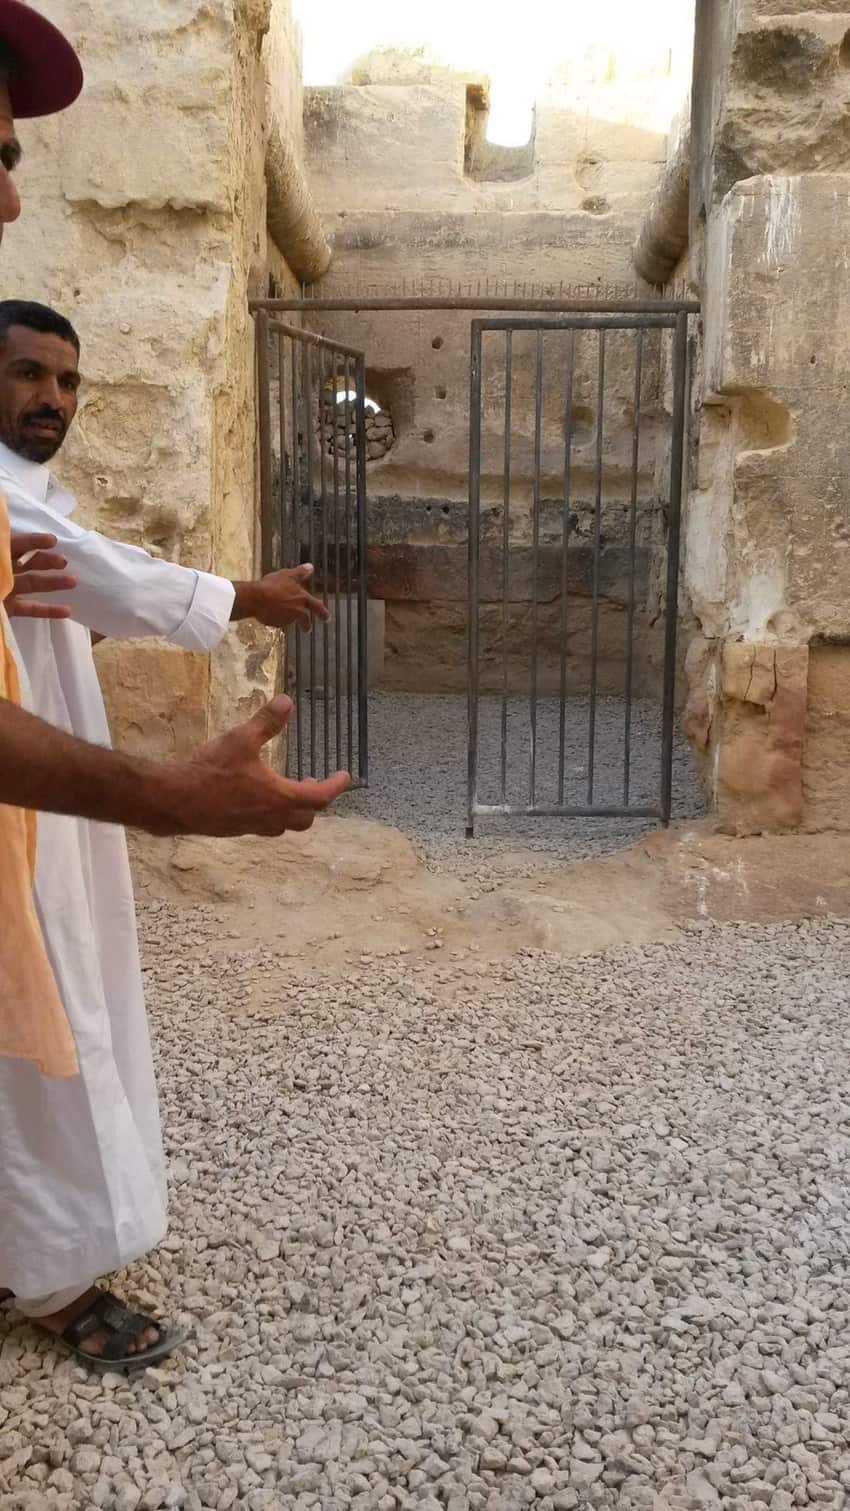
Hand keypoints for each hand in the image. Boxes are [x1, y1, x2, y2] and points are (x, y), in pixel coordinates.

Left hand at [7, 532, 76, 619]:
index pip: (17, 544)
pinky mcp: (10, 609)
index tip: (53, 541)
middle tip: (64, 562)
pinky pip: (30, 608)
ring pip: (33, 584)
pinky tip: (66, 610)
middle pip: (29, 562)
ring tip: (73, 582)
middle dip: (47, 561)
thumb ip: (3, 553)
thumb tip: (10, 540)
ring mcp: (7, 589)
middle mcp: (4, 570)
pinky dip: (48, 610)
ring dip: (54, 583)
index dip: (34, 541)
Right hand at [158, 694, 349, 835]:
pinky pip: (264, 826)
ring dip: (294, 811)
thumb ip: (266, 721)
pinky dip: (272, 814)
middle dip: (315, 801)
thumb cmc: (212, 771)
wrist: (177, 801)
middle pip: (306, 817)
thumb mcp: (241, 739)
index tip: (344, 776)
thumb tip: (287, 701)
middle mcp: (271, 817)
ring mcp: (253, 827)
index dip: (336, 786)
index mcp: (279, 797)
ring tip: (289, 792)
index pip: (320, 797)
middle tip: (314, 783)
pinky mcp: (237, 830)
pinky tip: (258, 799)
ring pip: (285, 826)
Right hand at [231, 563, 330, 631]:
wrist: (256, 599)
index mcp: (302, 599)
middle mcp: (296, 611)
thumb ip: (300, 572)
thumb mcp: (288, 574)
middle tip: (307, 629)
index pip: (317, 607)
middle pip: (305, 621)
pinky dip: (275, 617)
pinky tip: (269, 611)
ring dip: (288, 618)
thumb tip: (310, 567)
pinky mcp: (275, 623)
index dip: (323, 613)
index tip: (327, 618)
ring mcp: (286, 619)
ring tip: (280, 611)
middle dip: (307, 626)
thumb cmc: (273, 585)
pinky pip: (277, 621)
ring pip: (290, 620)